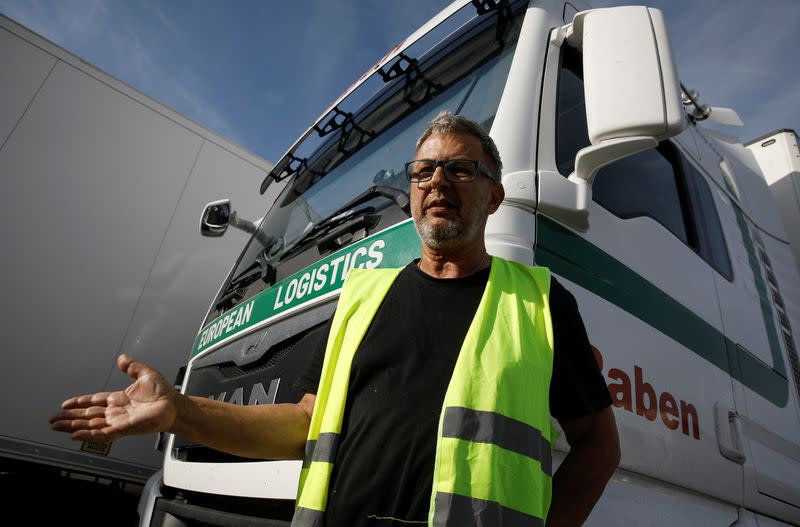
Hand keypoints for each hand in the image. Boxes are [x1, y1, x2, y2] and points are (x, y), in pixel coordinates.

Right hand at [49, 354, 179, 441]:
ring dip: (73, 426)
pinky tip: (75, 435)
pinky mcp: (124, 429)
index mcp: (119, 399)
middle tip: (52, 419)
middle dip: (69, 418)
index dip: (79, 403)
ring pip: (90, 425)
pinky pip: (102, 433)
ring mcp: (119, 421)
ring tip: (57, 427)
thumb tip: (122, 358)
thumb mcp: (145, 374)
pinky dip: (88, 435)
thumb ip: (132, 367)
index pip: (93, 402)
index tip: (65, 404)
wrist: (175, 406)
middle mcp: (116, 412)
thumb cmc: (164, 393)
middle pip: (87, 415)